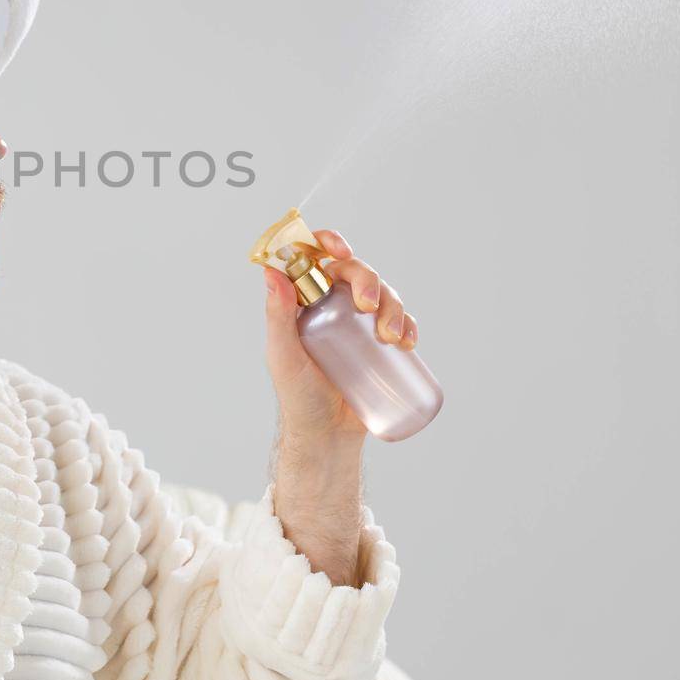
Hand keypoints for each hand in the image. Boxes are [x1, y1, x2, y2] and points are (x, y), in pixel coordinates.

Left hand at [263, 228, 417, 447]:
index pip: (314, 259)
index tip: (341, 252)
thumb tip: (271, 272)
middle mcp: (332, 306)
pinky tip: (407, 340)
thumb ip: (277, 316)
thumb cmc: (298, 396)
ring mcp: (358, 324)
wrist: (328, 435)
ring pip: (382, 294)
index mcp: (304, 301)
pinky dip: (408, 324)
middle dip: (369, 280)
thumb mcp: (283, 355)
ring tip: (391, 338)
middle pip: (355, 272)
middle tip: (370, 308)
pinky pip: (400, 322)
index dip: (328, 243)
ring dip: (394, 306)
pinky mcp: (380, 343)